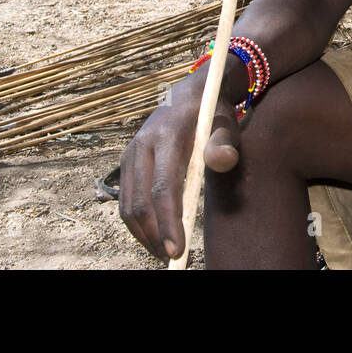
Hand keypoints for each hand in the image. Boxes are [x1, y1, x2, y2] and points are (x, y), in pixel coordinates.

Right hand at [119, 70, 245, 260]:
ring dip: (142, 234)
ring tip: (163, 252)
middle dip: (153, 235)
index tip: (176, 250)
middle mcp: (142, 145)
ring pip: (127, 204)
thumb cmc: (214, 114)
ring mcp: (130, 154)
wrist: (191, 93)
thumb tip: (224, 160)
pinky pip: (125, 199)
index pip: (163, 188)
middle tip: (172, 259)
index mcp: (166, 136)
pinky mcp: (127, 162)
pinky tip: (154, 235)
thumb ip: (224, 143)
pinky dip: (136, 222)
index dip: (168, 222)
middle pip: (139, 201)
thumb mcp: (226, 124)